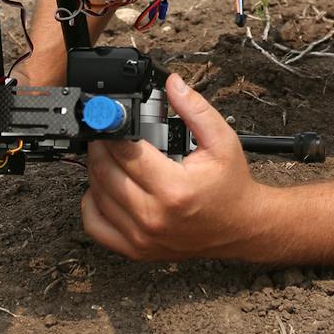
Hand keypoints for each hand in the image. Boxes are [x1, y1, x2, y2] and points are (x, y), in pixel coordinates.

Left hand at [81, 74, 270, 260]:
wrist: (241, 227)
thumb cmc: (231, 186)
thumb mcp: (221, 140)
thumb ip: (195, 109)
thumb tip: (172, 84)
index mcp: (174, 188)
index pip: (124, 152)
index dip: (111, 129)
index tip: (108, 116)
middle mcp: (153, 216)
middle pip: (103, 172)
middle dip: (100, 145)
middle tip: (108, 132)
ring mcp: (142, 237)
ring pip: (96, 195)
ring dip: (96, 170)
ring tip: (111, 155)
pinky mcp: (136, 249)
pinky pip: (95, 225)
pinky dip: (92, 203)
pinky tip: (105, 187)